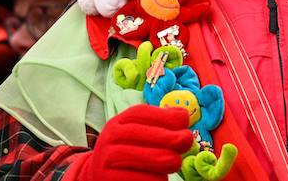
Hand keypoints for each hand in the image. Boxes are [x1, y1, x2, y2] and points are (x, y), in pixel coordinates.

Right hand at [76, 104, 192, 180]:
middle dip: (169, 137)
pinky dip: (153, 179)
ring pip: (140, 157)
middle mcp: (110, 136)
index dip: (165, 115)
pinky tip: (162, 178)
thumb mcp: (139, 131)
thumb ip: (159, 123)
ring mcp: (106, 158)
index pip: (141, 113)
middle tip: (187, 141)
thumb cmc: (130, 150)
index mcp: (120, 121)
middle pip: (142, 134)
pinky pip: (135, 179)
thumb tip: (183, 115)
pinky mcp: (107, 178)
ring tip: (176, 162)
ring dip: (164, 159)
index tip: (185, 121)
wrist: (100, 173)